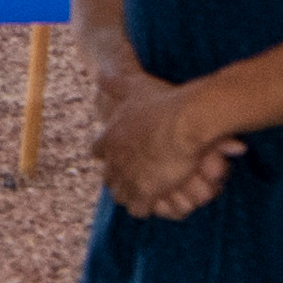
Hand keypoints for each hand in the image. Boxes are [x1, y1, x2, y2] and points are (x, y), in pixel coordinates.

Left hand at [95, 70, 241, 218]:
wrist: (185, 121)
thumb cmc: (163, 102)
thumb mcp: (134, 86)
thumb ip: (115, 81)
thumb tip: (100, 72)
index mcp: (109, 138)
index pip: (97, 151)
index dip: (106, 154)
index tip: (113, 154)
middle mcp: (114, 161)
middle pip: (108, 178)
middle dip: (118, 178)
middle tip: (130, 177)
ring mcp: (128, 179)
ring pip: (121, 196)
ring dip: (130, 195)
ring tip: (141, 193)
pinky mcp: (146, 193)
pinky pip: (138, 209)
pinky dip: (145, 208)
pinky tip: (154, 204)